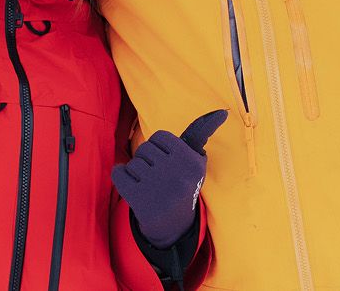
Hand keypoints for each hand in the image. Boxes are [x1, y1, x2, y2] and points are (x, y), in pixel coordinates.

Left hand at [112, 109, 227, 247]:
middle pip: (144, 148)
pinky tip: (133, 188)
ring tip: (149, 187)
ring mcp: (157, 188)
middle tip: (158, 178)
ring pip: (132, 163)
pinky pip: (118, 173)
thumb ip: (201, 134)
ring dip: (136, 173)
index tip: (168, 163)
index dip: (159, 148)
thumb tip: (222, 113)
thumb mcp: (195, 161)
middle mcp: (177, 175)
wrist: (173, 226)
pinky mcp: (139, 200)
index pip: (160, 136)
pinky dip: (121, 178)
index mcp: (192, 162)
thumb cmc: (183, 183)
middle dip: (147, 161)